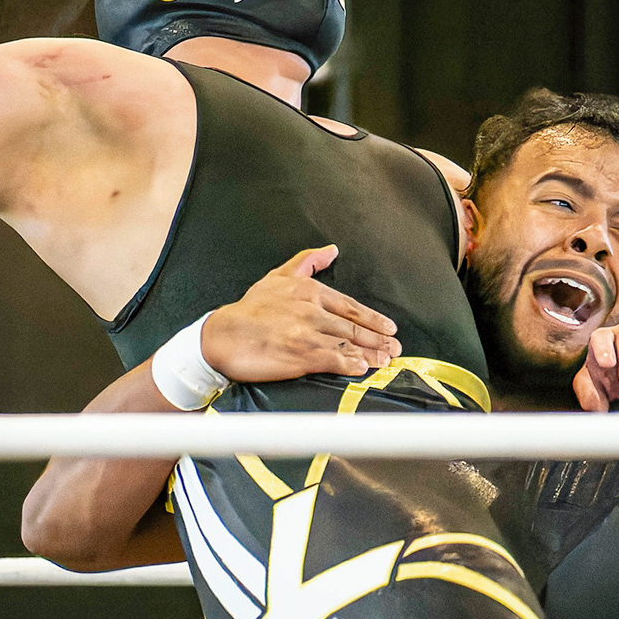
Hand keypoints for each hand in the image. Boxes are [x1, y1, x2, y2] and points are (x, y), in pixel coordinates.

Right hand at [199, 248, 401, 382]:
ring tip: (387, 360)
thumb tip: (331, 250)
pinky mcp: (301, 354)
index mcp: (309, 291)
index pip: (350, 306)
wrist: (222, 336)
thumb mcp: (277, 276)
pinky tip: (363, 368)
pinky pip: (335, 360)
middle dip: (379, 338)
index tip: (389, 328)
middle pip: (354, 326)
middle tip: (396, 347)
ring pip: (349, 343)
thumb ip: (306, 262)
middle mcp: (312, 310)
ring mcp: (308, 332)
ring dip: (372, 353)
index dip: (373, 319)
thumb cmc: (248, 310)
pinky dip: (352, 364)